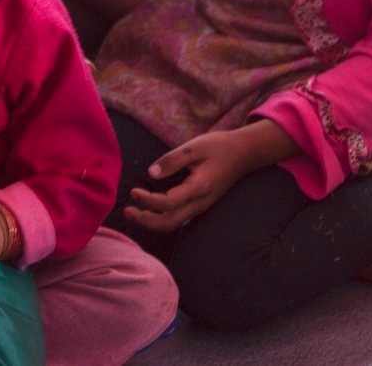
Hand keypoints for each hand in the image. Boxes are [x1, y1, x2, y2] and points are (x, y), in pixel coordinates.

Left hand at [124, 129, 260, 232]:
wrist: (244, 154)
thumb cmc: (219, 147)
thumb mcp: (195, 147)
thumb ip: (172, 160)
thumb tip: (151, 173)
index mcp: (199, 188)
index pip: (168, 203)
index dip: (147, 201)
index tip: (133, 191)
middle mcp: (200, 203)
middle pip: (169, 223)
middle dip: (145, 220)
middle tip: (127, 210)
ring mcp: (201, 207)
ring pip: (173, 224)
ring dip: (151, 222)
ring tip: (133, 213)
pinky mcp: (199, 205)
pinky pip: (178, 219)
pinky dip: (161, 219)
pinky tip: (148, 210)